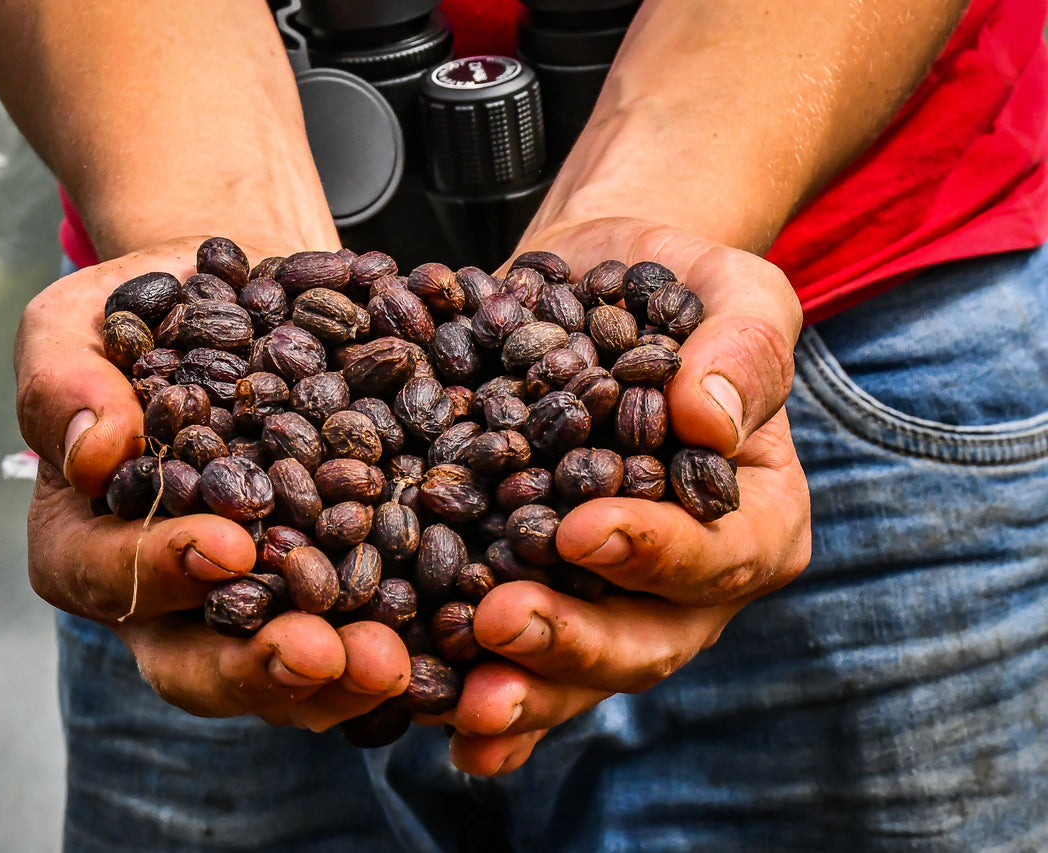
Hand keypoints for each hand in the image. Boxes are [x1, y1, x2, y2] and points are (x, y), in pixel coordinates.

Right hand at [16, 237, 409, 730]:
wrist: (229, 304)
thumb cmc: (136, 314)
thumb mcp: (75, 327)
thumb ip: (63, 384)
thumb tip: (95, 452)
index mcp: (81, 544)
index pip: (106, 574)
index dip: (161, 569)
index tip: (229, 545)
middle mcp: (161, 597)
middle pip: (196, 662)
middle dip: (260, 665)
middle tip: (322, 652)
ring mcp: (245, 604)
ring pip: (283, 672)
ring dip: (338, 678)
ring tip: (390, 661)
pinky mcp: (320, 588)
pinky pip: (352, 636)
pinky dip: (397, 641)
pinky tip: (440, 637)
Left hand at [445, 218, 811, 774]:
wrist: (594, 288)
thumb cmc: (678, 287)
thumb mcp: (735, 293)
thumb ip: (742, 351)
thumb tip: (706, 422)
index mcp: (754, 521)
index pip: (720, 557)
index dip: (655, 553)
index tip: (581, 530)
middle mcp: (685, 584)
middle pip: (644, 641)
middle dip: (572, 644)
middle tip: (498, 623)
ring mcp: (606, 601)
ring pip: (571, 672)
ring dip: (517, 691)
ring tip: (458, 703)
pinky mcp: (532, 591)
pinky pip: (505, 660)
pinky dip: (468, 691)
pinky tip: (418, 707)